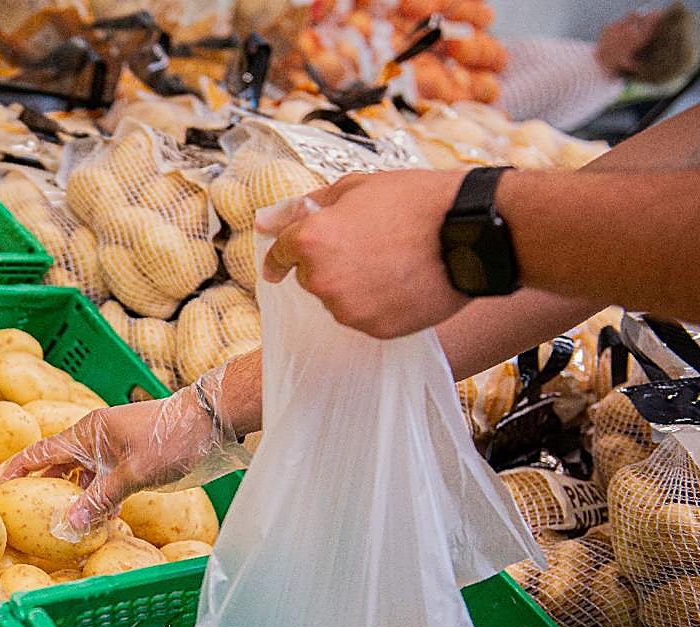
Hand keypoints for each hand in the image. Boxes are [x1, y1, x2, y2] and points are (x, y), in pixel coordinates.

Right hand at [0, 369, 248, 537]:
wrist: (211, 423)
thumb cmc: (172, 439)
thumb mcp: (134, 473)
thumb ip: (100, 499)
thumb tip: (67, 526)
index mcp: (88, 432)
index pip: (41, 452)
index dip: (16, 468)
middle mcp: (96, 439)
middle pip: (58, 466)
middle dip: (42, 489)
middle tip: (22, 514)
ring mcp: (114, 450)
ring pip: (83, 477)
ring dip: (74, 498)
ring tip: (59, 525)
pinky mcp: (132, 461)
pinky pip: (105, 482)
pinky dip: (98, 500)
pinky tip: (99, 521)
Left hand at [257, 170, 472, 338]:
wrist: (470, 232)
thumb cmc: (416, 202)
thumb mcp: (357, 187)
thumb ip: (304, 206)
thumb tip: (265, 221)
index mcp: (311, 239)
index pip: (280, 254)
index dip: (282, 255)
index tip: (280, 263)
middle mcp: (322, 279)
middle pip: (311, 278)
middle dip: (329, 263)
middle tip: (370, 244)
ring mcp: (348, 309)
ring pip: (338, 300)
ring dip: (354, 285)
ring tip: (392, 262)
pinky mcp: (374, 329)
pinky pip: (365, 318)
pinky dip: (378, 304)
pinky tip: (403, 282)